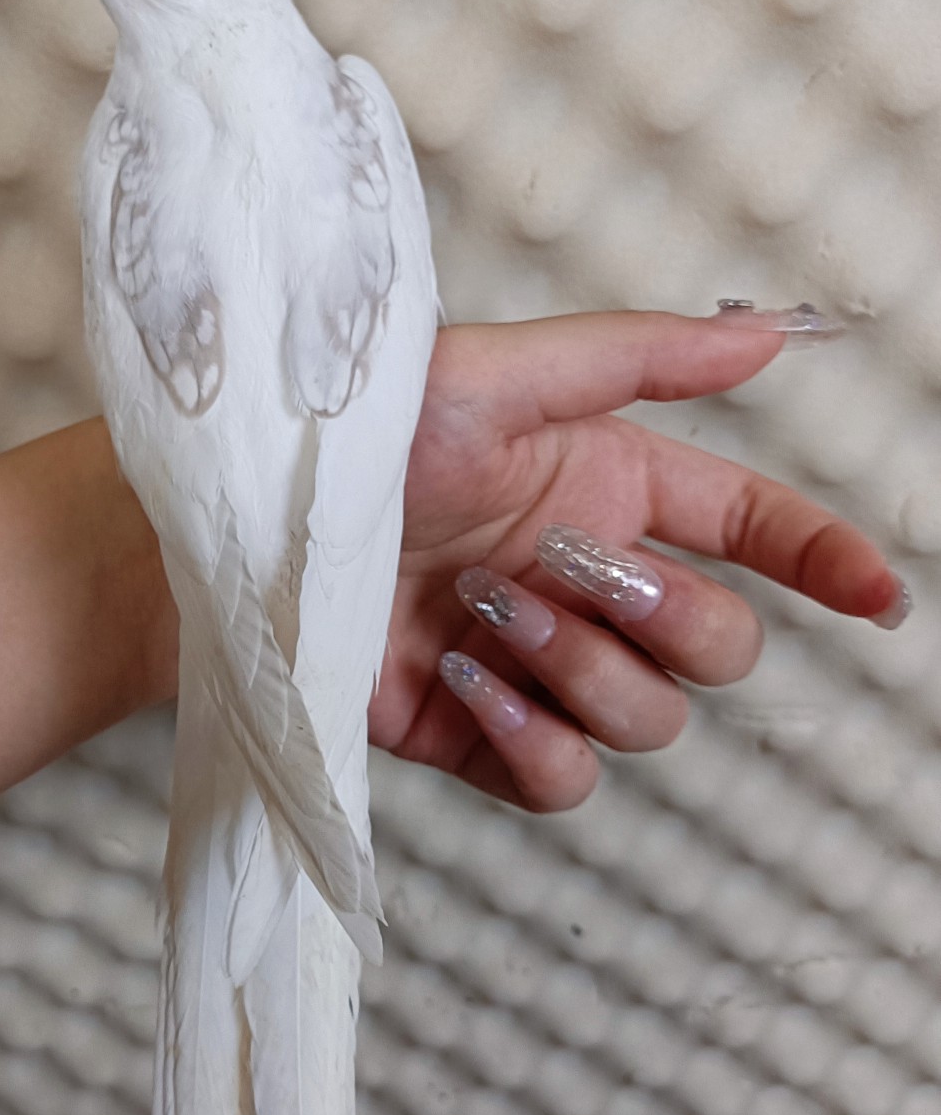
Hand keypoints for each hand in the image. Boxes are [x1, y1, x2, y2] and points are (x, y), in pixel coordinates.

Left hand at [369, 309, 903, 812]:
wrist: (237, 537)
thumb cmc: (356, 436)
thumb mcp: (499, 375)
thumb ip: (640, 359)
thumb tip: (770, 333)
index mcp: (610, 489)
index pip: (752, 532)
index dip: (821, 561)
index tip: (877, 598)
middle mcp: (588, 583)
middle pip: (718, 644)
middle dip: (663, 616)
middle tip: (561, 572)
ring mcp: (540, 667)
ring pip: (652, 719)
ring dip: (584, 673)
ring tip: (488, 622)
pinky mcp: (482, 739)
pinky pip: (568, 781)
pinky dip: (533, 742)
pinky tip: (466, 683)